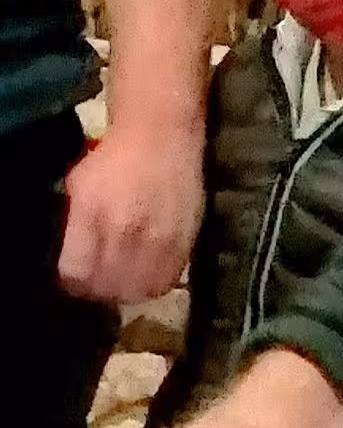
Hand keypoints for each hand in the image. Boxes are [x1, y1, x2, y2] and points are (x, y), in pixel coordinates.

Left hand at [58, 125, 203, 303]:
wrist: (164, 136)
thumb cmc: (114, 157)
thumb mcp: (79, 186)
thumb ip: (75, 226)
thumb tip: (73, 259)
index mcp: (93, 214)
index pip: (77, 273)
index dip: (71, 281)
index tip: (73, 277)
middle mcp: (127, 230)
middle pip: (108, 288)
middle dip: (97, 290)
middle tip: (96, 281)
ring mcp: (160, 239)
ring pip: (138, 291)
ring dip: (126, 292)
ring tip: (121, 281)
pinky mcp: (186, 242)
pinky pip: (166, 281)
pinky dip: (152, 284)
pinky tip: (145, 272)